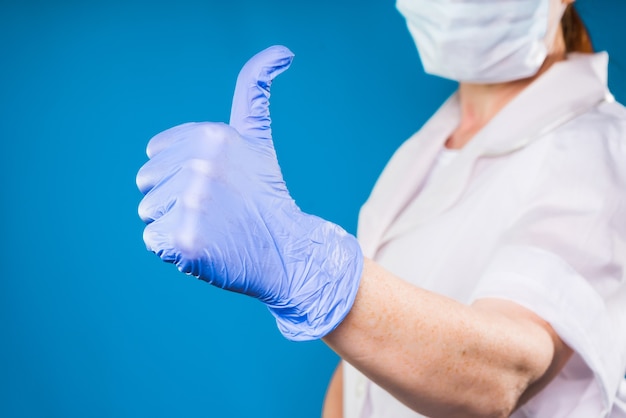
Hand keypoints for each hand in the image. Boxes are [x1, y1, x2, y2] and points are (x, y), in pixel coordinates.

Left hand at [136, 46, 362, 340]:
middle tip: (218, 209)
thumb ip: (253, 92)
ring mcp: (194, 203)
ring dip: (175, 224)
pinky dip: (177, 251)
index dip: (180, 174)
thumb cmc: (265, 195)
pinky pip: (154, 242)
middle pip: (147, 183)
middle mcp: (201, 164)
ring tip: (215, 227)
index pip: (154, 155)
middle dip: (175, 199)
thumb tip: (282, 51)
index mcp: (210, 136)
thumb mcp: (256, 138)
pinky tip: (210, 246)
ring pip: (149, 213)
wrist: (287, 248)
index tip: (218, 183)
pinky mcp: (187, 239)